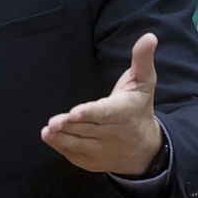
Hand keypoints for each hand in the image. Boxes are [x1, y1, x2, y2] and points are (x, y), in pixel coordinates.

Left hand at [41, 32, 163, 174]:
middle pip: (88, 129)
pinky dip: (63, 148)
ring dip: (62, 138)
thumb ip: (142, 60)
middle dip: (69, 126)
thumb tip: (149, 36)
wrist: (146, 149)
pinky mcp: (93, 161)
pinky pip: (76, 155)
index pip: (105, 112)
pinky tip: (51, 138)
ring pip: (80, 144)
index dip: (89, 113)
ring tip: (47, 131)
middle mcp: (114, 133)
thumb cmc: (139, 108)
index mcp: (124, 112)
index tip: (74, 112)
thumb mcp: (144, 82)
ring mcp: (104, 150)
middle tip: (53, 122)